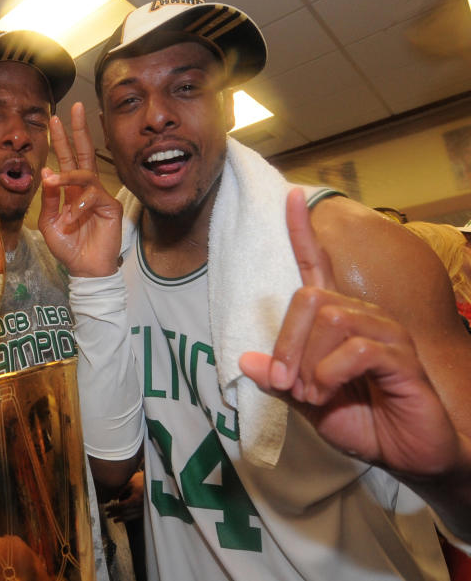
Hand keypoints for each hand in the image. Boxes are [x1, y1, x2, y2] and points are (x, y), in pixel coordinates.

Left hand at [38, 102, 121, 277]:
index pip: (67, 159)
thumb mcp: (49, 222)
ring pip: (85, 174)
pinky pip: (93, 196)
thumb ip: (49, 198)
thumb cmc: (68, 247)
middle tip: (74, 108)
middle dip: (78, 130)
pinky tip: (72, 218)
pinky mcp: (110, 206)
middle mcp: (86, 189)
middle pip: (84, 152)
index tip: (53, 119)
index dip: (61, 139)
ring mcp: (99, 196)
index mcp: (71, 190)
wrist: (84, 269)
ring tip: (52, 181)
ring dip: (66, 176)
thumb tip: (47, 172)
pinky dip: (79, 206)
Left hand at [104, 470, 143, 522]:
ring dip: (121, 518)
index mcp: (136, 498)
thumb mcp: (130, 482)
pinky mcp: (146, 510)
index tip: (107, 508)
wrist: (155, 481)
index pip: (122, 506)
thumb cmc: (142, 480)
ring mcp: (144, 509)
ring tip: (114, 520)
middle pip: (125, 512)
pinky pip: (136, 516)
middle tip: (108, 515)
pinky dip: (128, 518)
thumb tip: (112, 498)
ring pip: (131, 516)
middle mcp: (140, 506)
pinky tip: (123, 519)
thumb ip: (120, 490)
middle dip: (115, 514)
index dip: (113, 508)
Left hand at [239, 188, 460, 476]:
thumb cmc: (362, 422)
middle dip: (287, 343)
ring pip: (331, 319)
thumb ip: (278, 380)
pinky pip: (356, 349)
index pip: (316, 266)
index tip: (290, 197)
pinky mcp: (402, 358)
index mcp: (337, 321)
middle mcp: (363, 316)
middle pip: (309, 299)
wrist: (407, 456)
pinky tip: (329, 393)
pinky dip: (329, 374)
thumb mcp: (307, 402)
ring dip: (308, 363)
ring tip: (313, 393)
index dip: (301, 232)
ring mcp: (386, 334)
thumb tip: (245, 360)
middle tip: (288, 383)